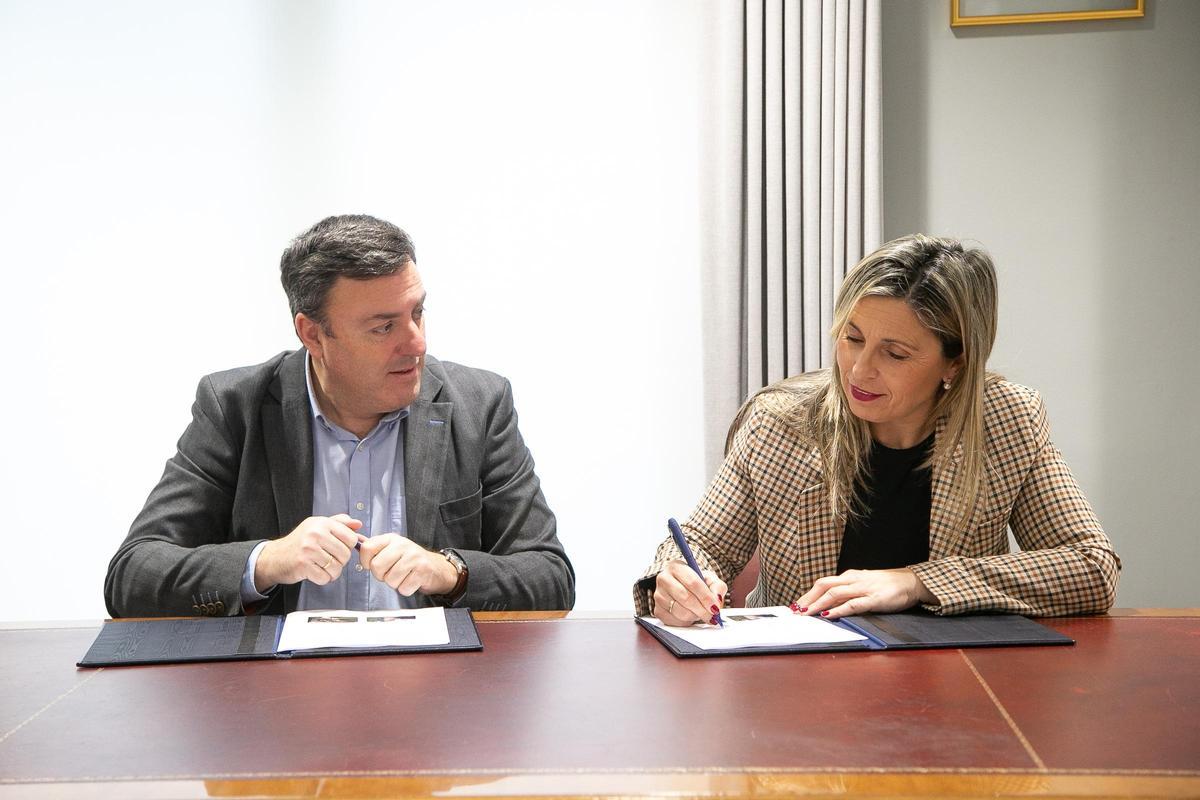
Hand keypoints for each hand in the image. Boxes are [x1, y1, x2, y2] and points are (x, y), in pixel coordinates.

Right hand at [254, 514, 363, 590]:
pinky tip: (315, 572)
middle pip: (345, 555)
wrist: (274, 557)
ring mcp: (309, 549)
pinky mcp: (303, 565)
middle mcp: (315, 534)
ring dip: (331, 572)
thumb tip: (358, 524)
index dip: (347, 547)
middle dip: (340, 561)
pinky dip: (322, 579)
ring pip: (336, 568)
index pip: (351, 538)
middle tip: (328, 559)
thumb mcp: (318, 526)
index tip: (337, 548)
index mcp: (322, 523)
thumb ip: (339, 523)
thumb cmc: (299, 542)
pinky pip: (325, 578)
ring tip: (321, 566)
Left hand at [357, 534, 458, 595]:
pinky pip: (403, 588)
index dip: (366, 562)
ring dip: (395, 584)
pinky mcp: (422, 571)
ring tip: (403, 576)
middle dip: (381, 576)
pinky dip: (406, 589)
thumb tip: (356, 540)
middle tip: (391, 573)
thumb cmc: (410, 560)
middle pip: (377, 567)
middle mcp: (403, 545)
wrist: (437, 567)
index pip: (367, 548)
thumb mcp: (392, 548)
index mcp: (391, 538)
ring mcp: (414, 557)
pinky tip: (411, 581)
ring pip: (390, 580)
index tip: (372, 565)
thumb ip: (374, 547)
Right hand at [652, 560, 727, 625]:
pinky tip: (690, 615)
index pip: (692, 582)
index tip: (715, 607)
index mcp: (676, 567)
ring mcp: (658, 595)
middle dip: (702, 610)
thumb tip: (717, 599)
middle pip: (686, 598)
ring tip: (700, 612)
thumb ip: (717, 587)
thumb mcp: (709, 579)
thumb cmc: (695, 582)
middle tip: (712, 616)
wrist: (682, 588)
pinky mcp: (658, 610)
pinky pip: (675, 621)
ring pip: (680, 612)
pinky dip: (686, 622)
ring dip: (695, 616)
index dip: (706, 597)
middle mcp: (664, 579)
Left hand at [794, 568, 934, 618]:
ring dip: (818, 604)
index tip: (797, 605)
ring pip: (834, 593)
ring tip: (807, 614)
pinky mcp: (874, 599)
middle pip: (823, 585)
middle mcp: (853, 580)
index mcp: (849, 576)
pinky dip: (839, 610)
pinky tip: (830, 616)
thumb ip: (848, 592)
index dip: (808, 594)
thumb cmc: (887, 585)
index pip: (823, 583)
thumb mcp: (864, 585)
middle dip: (808, 598)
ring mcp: (863, 588)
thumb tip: (830, 603)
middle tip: (796, 611)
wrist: (912, 582)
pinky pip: (853, 604)